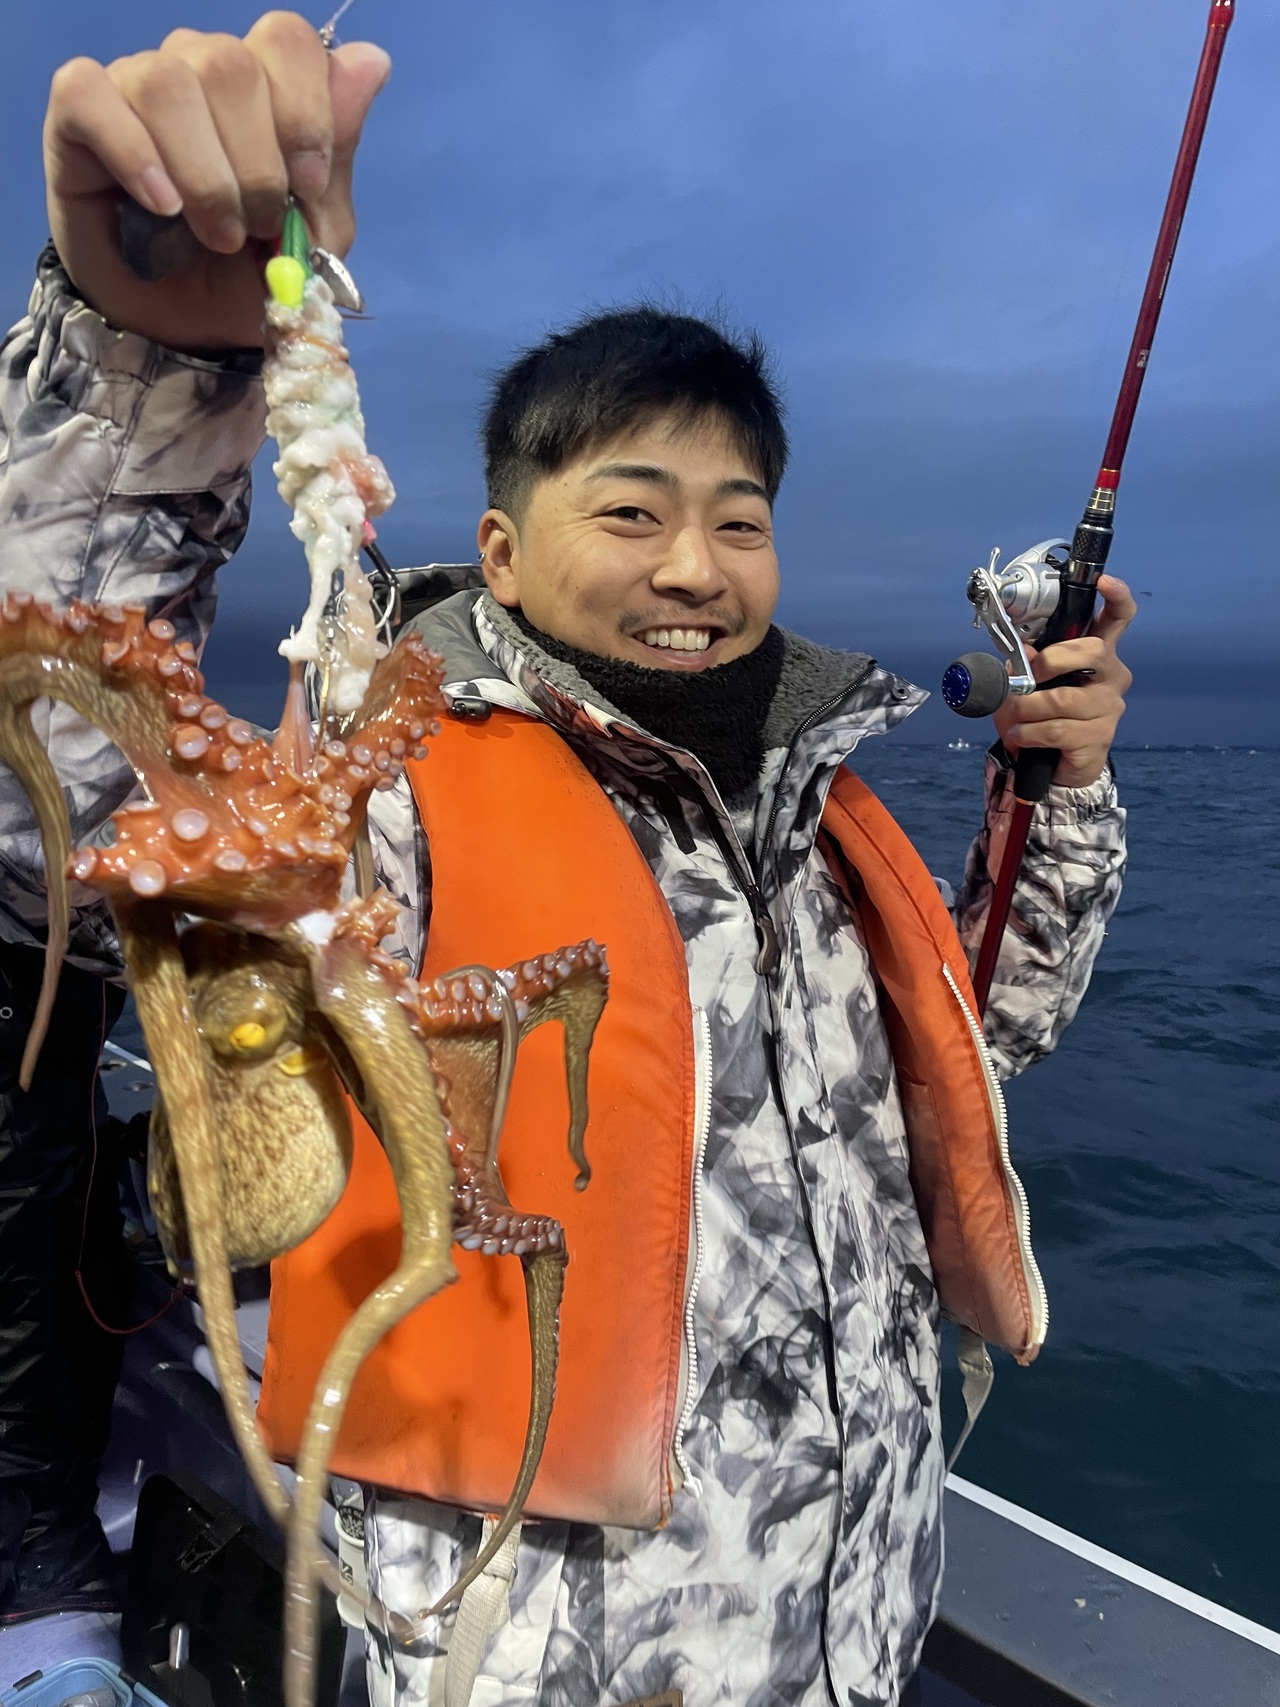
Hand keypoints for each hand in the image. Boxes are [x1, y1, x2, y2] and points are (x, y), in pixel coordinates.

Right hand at [43, 12, 390, 351]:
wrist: (178, 329)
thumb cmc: (244, 275)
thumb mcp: (313, 232)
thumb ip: (338, 151)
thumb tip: (375, 59)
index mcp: (263, 85)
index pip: (287, 40)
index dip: (304, 111)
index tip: (307, 186)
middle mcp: (199, 68)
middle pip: (230, 65)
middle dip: (255, 165)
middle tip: (254, 228)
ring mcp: (136, 82)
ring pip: (167, 83)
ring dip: (202, 175)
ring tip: (212, 234)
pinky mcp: (77, 111)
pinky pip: (91, 96)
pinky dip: (132, 154)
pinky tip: (159, 205)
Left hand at [992, 574, 1135, 787]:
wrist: (1056, 767)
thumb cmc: (1044, 717)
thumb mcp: (1029, 683)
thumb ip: (1028, 662)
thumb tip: (1026, 651)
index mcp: (1098, 654)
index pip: (1119, 618)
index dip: (1116, 597)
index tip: (1103, 581)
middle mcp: (1111, 676)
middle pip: (1090, 651)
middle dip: (1050, 661)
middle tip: (1028, 677)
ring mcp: (1109, 708)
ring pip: (1062, 699)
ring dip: (1027, 708)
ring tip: (1015, 717)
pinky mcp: (1099, 738)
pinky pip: (1056, 729)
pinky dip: (1028, 733)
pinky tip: (1021, 735)